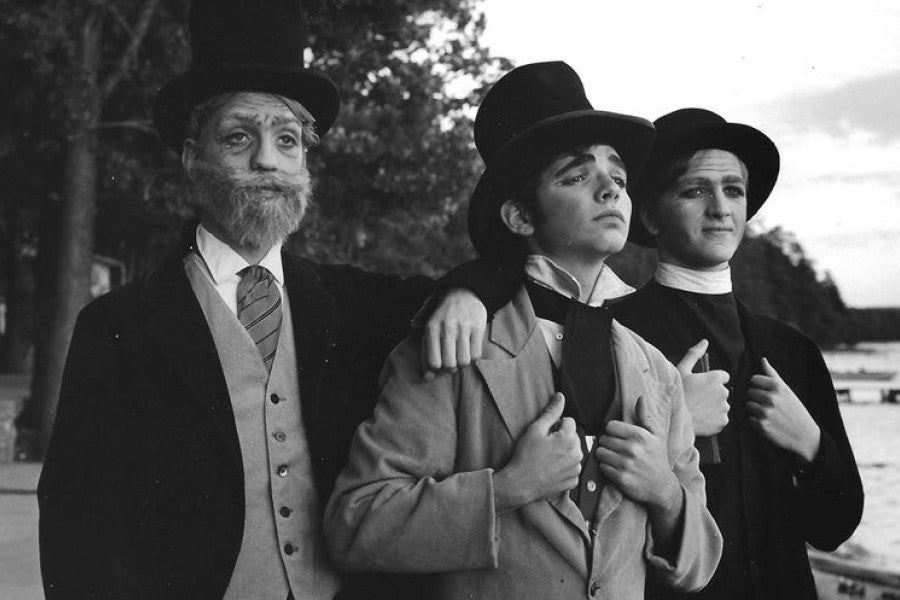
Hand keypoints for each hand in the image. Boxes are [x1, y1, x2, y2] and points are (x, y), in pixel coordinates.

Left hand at [420, 288, 486, 379]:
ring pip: (464, 361)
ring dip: (462, 363)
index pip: (433, 362)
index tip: (440, 365)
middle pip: (449, 364)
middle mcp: (447, 327)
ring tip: (460, 355)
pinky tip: (469, 349)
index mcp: (431, 328)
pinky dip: (473, 357)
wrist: (463, 293)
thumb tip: (427, 378)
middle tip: (452, 361)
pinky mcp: (478, 327)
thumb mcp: (430, 330)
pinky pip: (476, 354)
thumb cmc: (443, 317)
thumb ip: (426, 353)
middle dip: (450, 368)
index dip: (437, 369)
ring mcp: (463, 327)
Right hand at [494, 393, 581, 510]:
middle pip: (573, 437)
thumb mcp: (535, 429)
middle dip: (562, 438)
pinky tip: (551, 468)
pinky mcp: (573, 481)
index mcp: (569, 439)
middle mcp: (577, 454)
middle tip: (545, 446)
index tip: (546, 434)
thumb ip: (551, 412)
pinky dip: (564, 466)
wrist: (520, 483)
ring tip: (547, 458)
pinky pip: (572, 468)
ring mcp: (576, 469)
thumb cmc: (526, 456)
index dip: (556, 425)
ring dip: (564, 452)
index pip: (569, 421)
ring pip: (573, 452)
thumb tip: (560, 397)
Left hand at [596, 396, 680, 511]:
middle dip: (607, 444)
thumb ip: (646, 416)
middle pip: (603, 439)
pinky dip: (606, 467)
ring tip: (614, 458)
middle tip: (615, 449)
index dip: (611, 431)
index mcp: (640, 435)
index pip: (610, 426)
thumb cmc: (658, 458)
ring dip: (604, 455)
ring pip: (600, 453)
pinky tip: (615, 468)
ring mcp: (626, 464)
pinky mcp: (621, 478)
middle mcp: (632, 449)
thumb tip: (641, 398)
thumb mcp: (657, 435)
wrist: (662, 487)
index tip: (617, 437)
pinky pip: (602, 467)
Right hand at [675, 339, 729, 435]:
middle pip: (722, 391)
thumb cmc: (676, 393)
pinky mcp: (723, 422)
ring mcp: (724, 408)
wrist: (672, 419)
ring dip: (714, 406)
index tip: (701, 386)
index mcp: (716, 378)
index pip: (723, 377)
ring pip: (722, 405)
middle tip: (697, 398)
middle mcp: (724, 392)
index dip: (711, 380)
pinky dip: (714, 419)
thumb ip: (694, 354)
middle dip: (713, 393)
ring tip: (698, 408)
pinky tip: (701, 418)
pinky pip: (721, 418)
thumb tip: (705, 341)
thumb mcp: (681, 370)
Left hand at [747, 358, 820, 461]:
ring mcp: (766, 412)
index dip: (759, 386)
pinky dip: (756, 421)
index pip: (754, 379)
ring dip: (755, 409)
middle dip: (757, 398)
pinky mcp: (762, 425)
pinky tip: (768, 422)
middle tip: (769, 405)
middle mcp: (771, 398)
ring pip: (748, 405)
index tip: (767, 392)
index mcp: (777, 387)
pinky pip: (749, 418)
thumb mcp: (787, 390)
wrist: (805, 436)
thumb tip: (762, 359)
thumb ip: (772, 374)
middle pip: (749, 392)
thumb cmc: (795, 410)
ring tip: (769, 413)